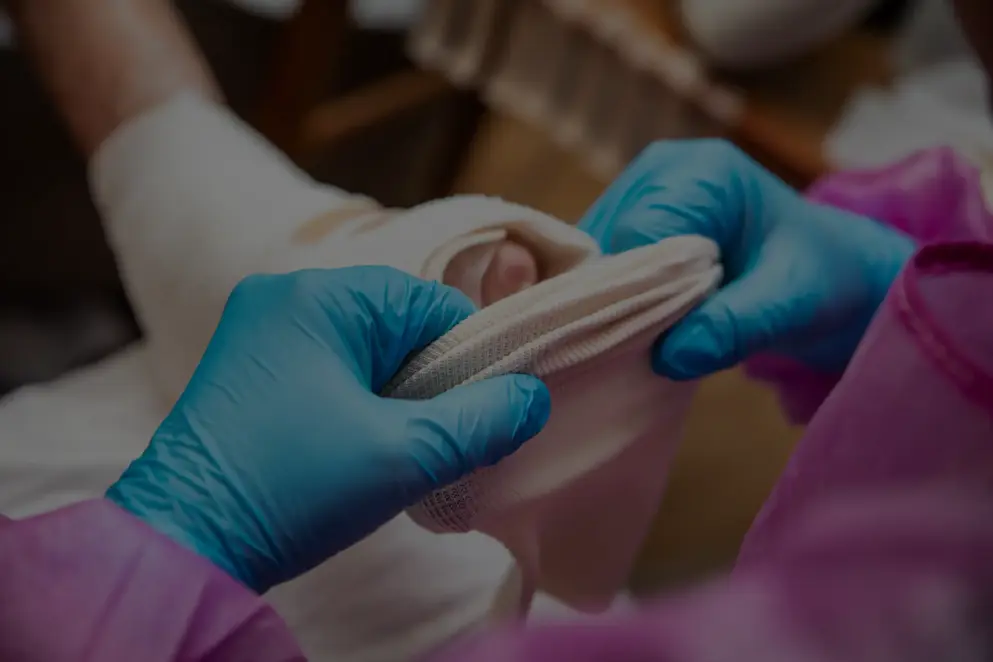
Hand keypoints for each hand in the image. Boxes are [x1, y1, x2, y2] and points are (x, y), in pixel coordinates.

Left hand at [107, 267, 549, 592]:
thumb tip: (533, 397)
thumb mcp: (405, 454)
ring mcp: (258, 330)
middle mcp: (284, 295)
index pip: (431, 306)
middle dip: (428, 382)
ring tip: (396, 449)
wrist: (183, 544)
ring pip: (364, 350)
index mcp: (320, 295)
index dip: (467, 359)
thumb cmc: (292, 488)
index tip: (478, 414)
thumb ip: (483, 419)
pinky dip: (357, 400)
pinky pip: (327, 366)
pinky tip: (358, 446)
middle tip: (436, 439)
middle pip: (398, 326)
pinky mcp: (247, 367)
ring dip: (394, 396)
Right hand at [580, 139, 914, 378]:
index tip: (655, 339)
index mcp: (702, 171)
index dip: (639, 289)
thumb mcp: (788, 304)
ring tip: (648, 338)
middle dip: (624, 298)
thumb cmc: (816, 278)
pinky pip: (598, 266)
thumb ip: (734, 326)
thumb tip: (671, 356)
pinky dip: (612, 300)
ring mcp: (638, 194)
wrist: (826, 273)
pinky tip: (637, 327)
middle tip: (651, 346)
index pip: (638, 231)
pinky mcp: (627, 223)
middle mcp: (659, 171)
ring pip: (593, 257)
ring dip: (614, 303)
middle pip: (607, 241)